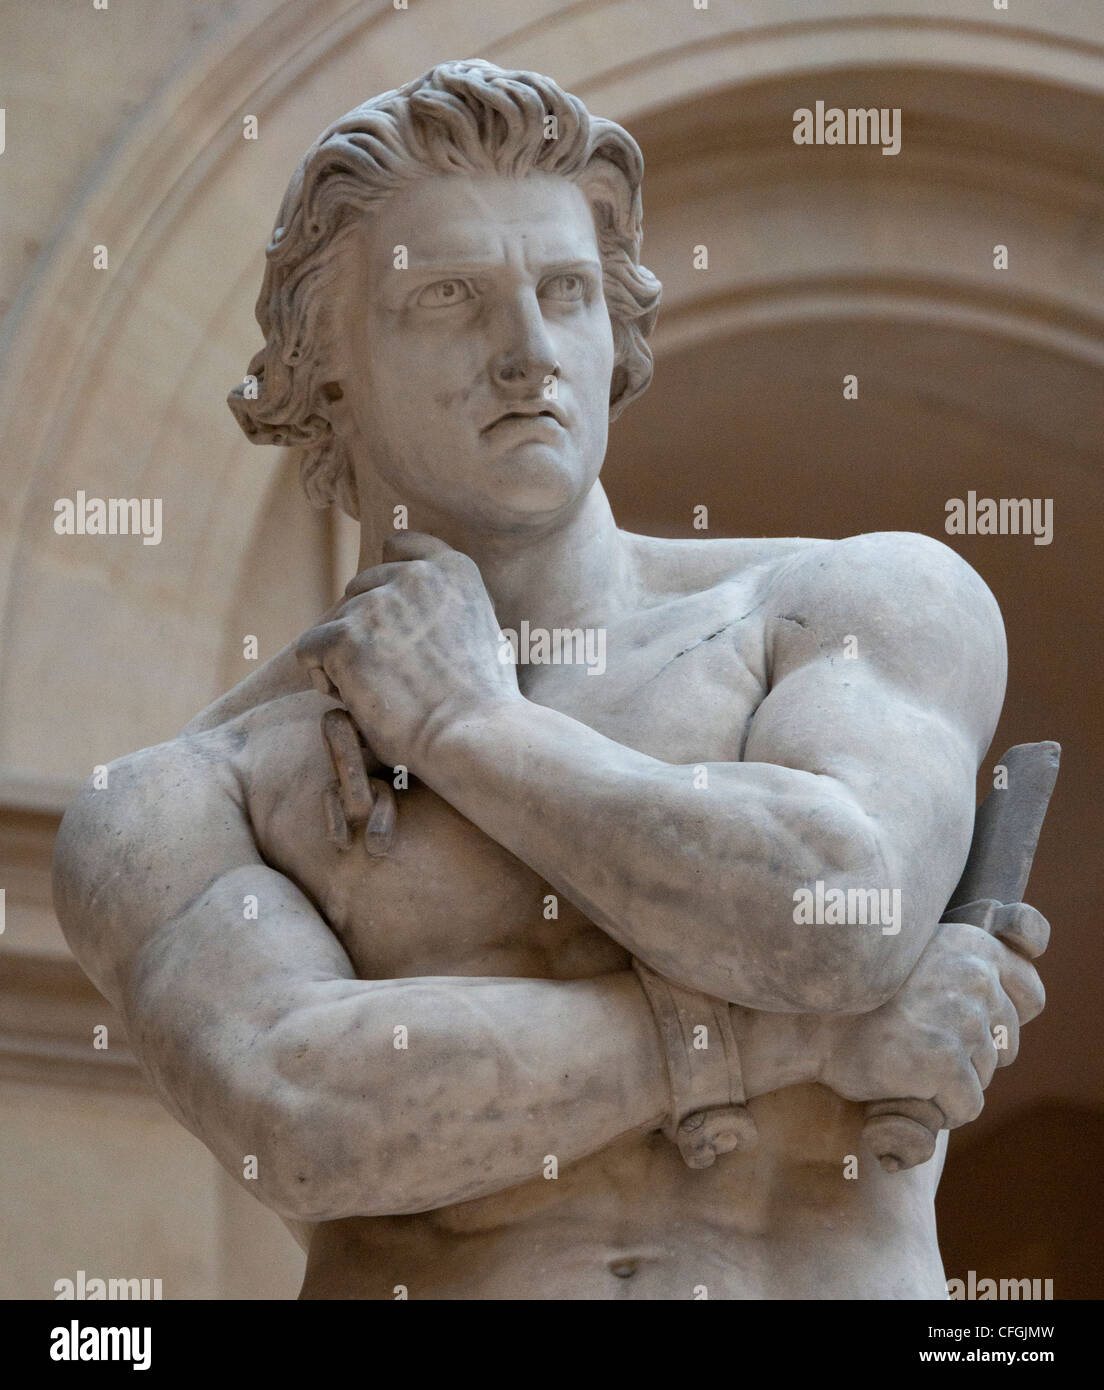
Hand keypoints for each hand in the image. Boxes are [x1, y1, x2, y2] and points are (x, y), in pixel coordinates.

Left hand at [295, 532, 521, 769]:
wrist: (473, 737)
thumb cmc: (482, 702)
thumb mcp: (483, 629)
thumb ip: (447, 602)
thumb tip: (413, 602)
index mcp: (453, 569)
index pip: (399, 545)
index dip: (387, 580)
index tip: (391, 616)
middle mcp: (415, 575)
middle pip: (360, 589)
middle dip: (365, 628)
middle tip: (392, 676)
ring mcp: (377, 604)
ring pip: (335, 622)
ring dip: (347, 658)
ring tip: (381, 694)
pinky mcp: (344, 636)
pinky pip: (309, 649)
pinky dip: (323, 677)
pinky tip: (354, 701)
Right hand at [819, 907, 1046, 1129]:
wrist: (810, 1025)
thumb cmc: (863, 1001)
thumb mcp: (920, 963)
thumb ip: (964, 974)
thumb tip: (1000, 1008)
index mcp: (973, 944)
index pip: (1031, 997)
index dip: (1001, 1022)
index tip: (965, 1029)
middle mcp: (975, 974)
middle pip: (1005, 1045)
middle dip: (969, 1056)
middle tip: (916, 1043)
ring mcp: (962, 1017)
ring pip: (984, 1077)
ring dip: (948, 1081)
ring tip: (902, 1058)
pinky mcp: (945, 1059)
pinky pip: (966, 1106)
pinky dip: (938, 1109)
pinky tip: (902, 1083)